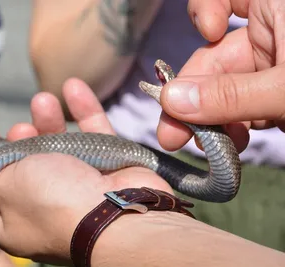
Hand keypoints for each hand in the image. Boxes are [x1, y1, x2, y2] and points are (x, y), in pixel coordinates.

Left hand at [0, 78, 172, 264]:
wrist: (115, 213)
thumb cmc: (52, 202)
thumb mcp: (6, 185)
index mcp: (15, 220)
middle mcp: (47, 207)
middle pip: (28, 166)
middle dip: (20, 140)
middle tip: (20, 128)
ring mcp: (80, 188)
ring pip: (61, 148)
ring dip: (49, 120)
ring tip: (42, 101)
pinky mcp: (108, 169)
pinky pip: (95, 136)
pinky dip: (85, 111)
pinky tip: (73, 86)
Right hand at [156, 0, 284, 152]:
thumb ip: (231, 94)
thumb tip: (170, 101)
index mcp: (277, 10)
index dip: (206, 10)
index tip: (208, 32)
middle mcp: (270, 36)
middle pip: (215, 58)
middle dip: (193, 97)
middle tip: (172, 133)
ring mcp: (271, 69)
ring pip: (224, 90)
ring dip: (211, 121)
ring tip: (207, 146)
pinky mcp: (273, 97)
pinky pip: (242, 109)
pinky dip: (233, 129)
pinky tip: (231, 145)